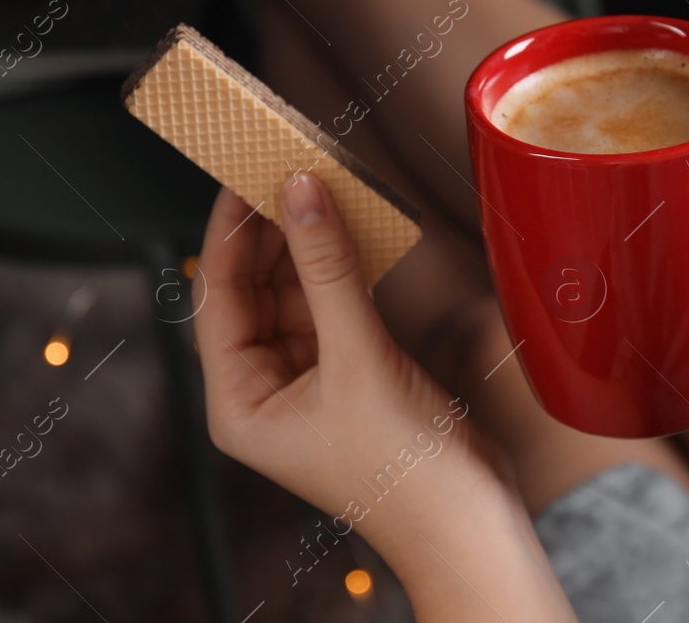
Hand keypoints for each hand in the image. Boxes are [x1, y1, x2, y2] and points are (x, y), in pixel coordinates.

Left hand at [194, 174, 577, 620]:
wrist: (471, 522)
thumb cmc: (405, 468)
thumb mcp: (358, 356)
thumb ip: (328, 268)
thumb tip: (300, 193)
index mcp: (238, 403)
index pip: (218, 298)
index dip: (229, 232)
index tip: (241, 176)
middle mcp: (262, 391)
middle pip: (252, 290)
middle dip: (270, 231)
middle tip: (285, 166)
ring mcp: (305, 381)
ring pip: (293, 291)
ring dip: (307, 243)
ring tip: (319, 184)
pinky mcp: (347, 372)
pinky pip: (330, 304)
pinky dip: (339, 267)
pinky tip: (351, 228)